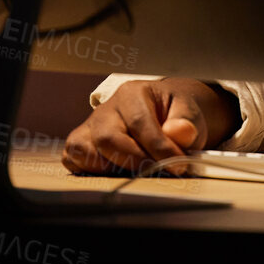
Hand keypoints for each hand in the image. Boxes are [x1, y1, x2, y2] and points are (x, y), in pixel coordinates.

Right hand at [61, 78, 238, 174]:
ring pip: (85, 150)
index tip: (178, 165)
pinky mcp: (81, 143)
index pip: (139, 123)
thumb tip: (180, 133)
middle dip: (135, 160)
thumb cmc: (176, 112)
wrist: (166, 113)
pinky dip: (92, 171)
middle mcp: (106, 108)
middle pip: (107, 138)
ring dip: (112, 168)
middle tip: (159, 170)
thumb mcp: (189, 110)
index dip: (158, 148)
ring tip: (140, 168)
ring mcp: (90, 126)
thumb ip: (186, 121)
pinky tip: (118, 171)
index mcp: (132, 93)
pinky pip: (73, 159)